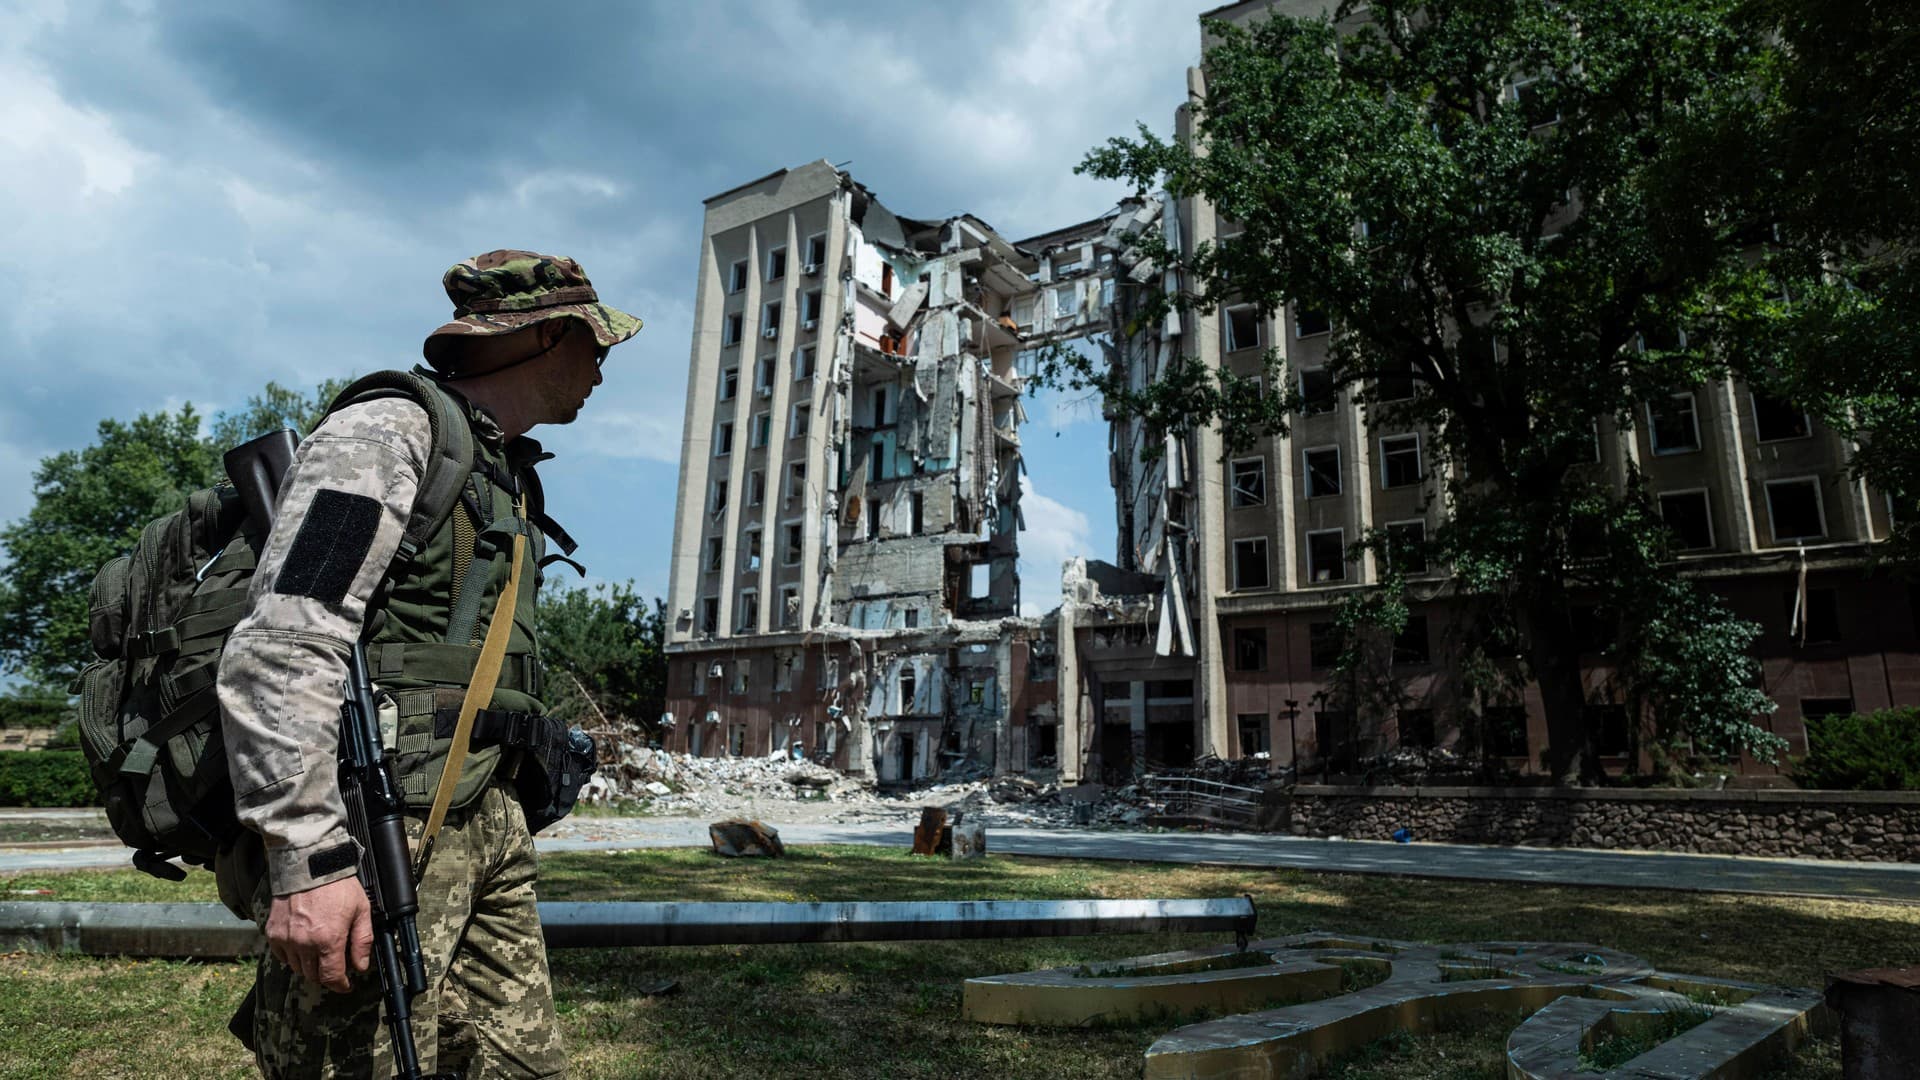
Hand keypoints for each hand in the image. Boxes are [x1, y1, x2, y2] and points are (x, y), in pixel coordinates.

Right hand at [266, 876, 372, 992]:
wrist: (309, 865)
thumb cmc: (338, 886)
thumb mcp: (361, 910)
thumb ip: (362, 941)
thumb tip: (361, 966)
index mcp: (328, 940)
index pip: (331, 977)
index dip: (340, 985)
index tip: (345, 985)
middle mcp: (304, 944)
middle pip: (313, 975)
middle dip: (325, 975)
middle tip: (334, 965)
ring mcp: (286, 939)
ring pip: (297, 967)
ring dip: (309, 966)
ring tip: (319, 953)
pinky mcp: (272, 932)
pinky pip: (282, 956)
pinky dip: (292, 956)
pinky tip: (302, 945)